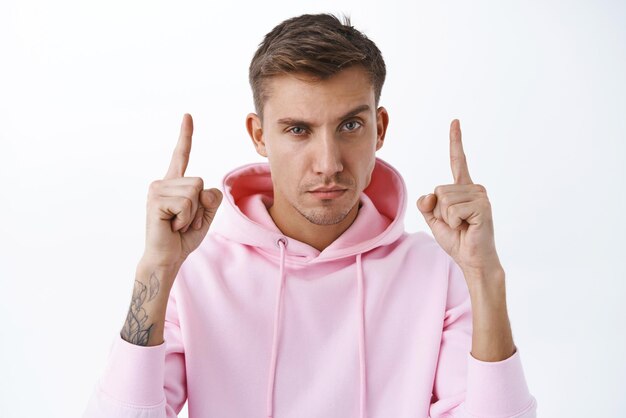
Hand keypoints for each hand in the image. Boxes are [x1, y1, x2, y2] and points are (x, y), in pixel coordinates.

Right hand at [143, 113, 222, 272]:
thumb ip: (211, 198)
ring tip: (177, 224)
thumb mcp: (205, 215)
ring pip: (195, 192)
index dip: (186, 135)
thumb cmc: (184, 237)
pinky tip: (172, 226)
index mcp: (174, 183)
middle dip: (200, 207)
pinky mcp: (156, 200)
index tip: (188, 115)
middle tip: (184, 221)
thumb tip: (205, 188)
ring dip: (193, 214)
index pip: (182, 155)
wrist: (167, 257)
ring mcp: (157, 190)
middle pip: (200, 181)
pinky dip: (185, 218)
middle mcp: (163, 182)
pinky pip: (187, 203)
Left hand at [416, 119, 501, 281]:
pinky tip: (466, 228)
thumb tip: (429, 195)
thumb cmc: (457, 240)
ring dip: (446, 218)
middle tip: (456, 224)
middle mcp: (474, 188)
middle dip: (439, 211)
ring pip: (443, 199)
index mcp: (463, 188)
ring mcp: (480, 196)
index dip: (455, 141)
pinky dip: (453, 222)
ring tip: (462, 226)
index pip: (457, 161)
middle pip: (438, 189)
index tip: (455, 121)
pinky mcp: (482, 206)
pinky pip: (452, 209)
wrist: (472, 260)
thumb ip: (427, 205)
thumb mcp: (435, 220)